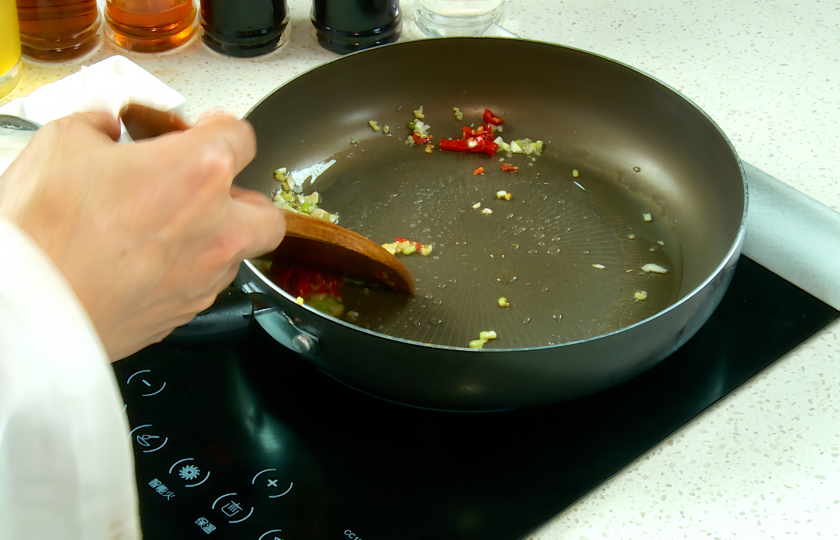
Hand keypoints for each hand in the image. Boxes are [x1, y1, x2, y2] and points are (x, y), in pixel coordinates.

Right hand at [0, 111, 284, 359]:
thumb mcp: (62, 143)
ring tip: (169, 228)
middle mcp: (217, 228)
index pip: (241, 137)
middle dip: (242, 198)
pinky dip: (189, 272)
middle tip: (205, 191)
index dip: (220, 128)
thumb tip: (104, 127)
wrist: (28, 308)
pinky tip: (148, 263)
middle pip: (267, 213)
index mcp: (200, 172)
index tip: (204, 131)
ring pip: (239, 254)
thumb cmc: (45, 231)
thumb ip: (98, 126)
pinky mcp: (186, 313)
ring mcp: (206, 277)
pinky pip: (205, 287)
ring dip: (216, 238)